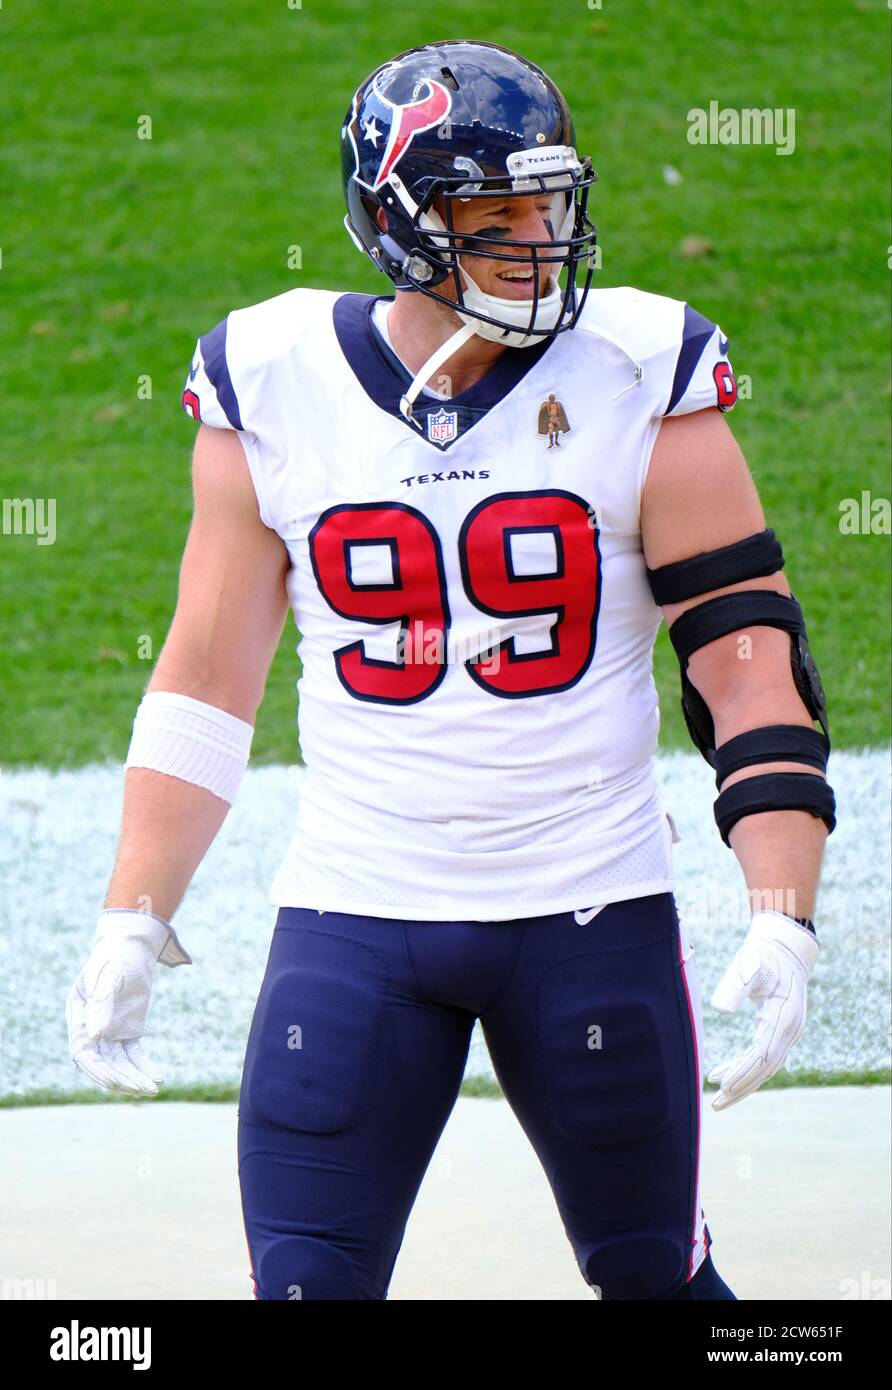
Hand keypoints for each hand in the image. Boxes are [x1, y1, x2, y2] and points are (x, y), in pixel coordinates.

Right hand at [66, 909, 190, 1096]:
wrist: (133, 947)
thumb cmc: (116, 957)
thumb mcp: (110, 976)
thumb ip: (102, 1004)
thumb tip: (96, 1037)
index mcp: (79, 1015)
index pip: (83, 1052)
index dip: (97, 1069)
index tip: (114, 1081)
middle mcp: (91, 1028)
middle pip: (103, 1063)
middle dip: (121, 1079)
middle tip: (141, 1090)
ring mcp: (110, 1032)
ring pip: (120, 1063)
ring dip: (134, 1078)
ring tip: (152, 1090)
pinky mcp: (128, 1032)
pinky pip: (135, 1055)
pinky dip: (145, 1066)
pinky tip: (158, 1077)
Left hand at [708, 909, 818, 1110]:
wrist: (784, 946)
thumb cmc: (763, 954)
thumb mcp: (749, 964)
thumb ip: (735, 985)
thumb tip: (719, 1009)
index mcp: (785, 1017)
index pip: (763, 1055)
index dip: (743, 1072)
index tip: (722, 1087)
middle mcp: (790, 1029)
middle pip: (766, 1068)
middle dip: (742, 1087)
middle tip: (717, 1105)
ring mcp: (788, 1031)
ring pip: (765, 1066)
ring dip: (742, 1081)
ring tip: (717, 1095)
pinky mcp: (780, 1029)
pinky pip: (763, 1056)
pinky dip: (744, 1066)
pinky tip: (722, 1072)